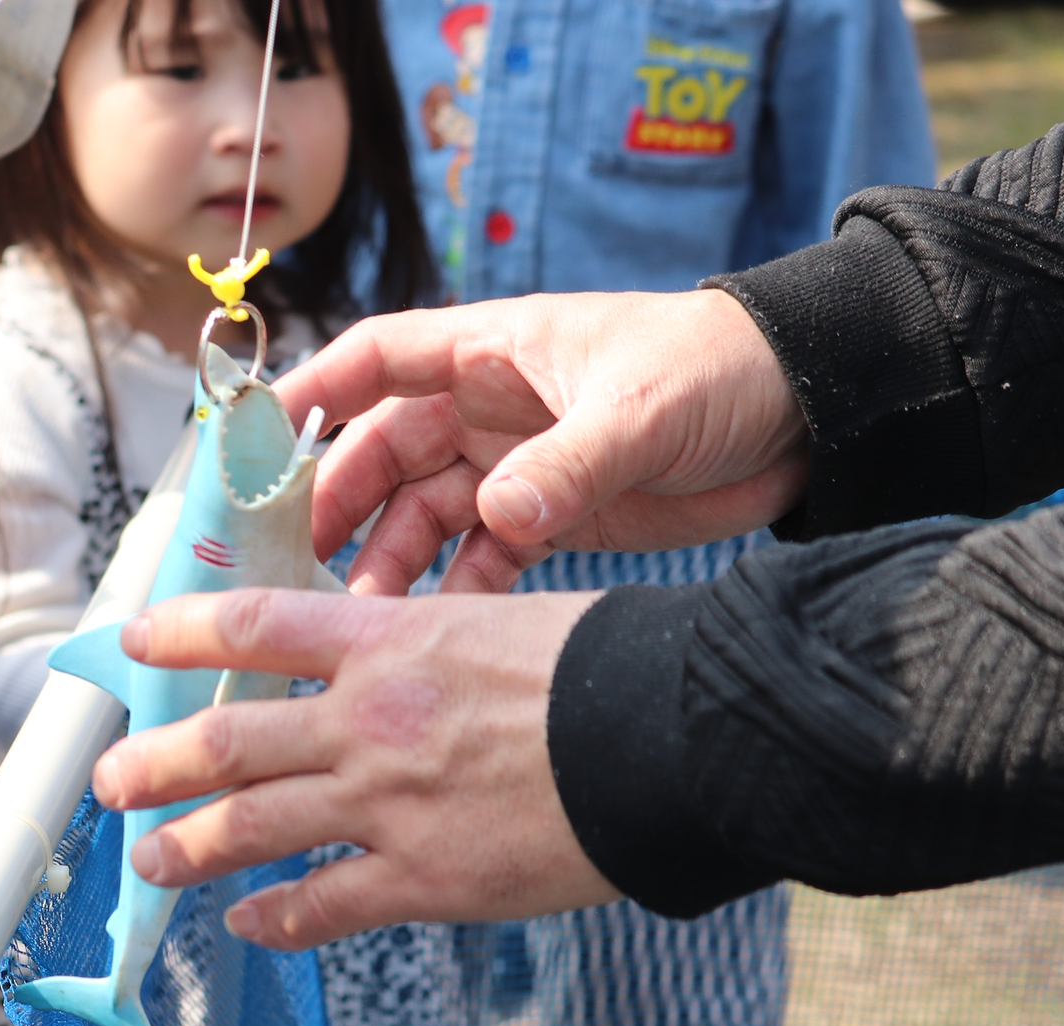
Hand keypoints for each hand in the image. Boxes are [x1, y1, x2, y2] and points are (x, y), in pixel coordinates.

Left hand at [88, 587, 619, 949]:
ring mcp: (389, 804)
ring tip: (146, 856)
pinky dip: (273, 918)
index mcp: (391, 641)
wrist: (676, 740)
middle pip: (227, 739)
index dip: (183, 633)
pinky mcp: (424, 878)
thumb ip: (432, 647)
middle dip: (154, 760)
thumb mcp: (506, 621)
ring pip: (251, 826)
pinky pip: (322, 905)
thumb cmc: (611, 670)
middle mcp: (370, 721)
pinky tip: (242, 922)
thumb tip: (394, 661)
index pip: (257, 626)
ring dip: (186, 844)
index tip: (136, 641)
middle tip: (108, 776)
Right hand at [275, 290, 807, 596]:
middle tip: (299, 570)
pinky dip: (456, 594)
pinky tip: (436, 636)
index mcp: (496, 351)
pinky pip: (480, 559)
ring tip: (362, 621)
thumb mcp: (642, 412)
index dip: (311, 396)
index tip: (254, 444)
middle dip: (337, 510)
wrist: (809, 414)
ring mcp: (518, 462)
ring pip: (424, 517)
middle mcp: (492, 405)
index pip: (376, 360)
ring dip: (391, 566)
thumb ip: (569, 465)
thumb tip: (499, 516)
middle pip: (381, 454)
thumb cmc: (722, 373)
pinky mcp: (554, 514)